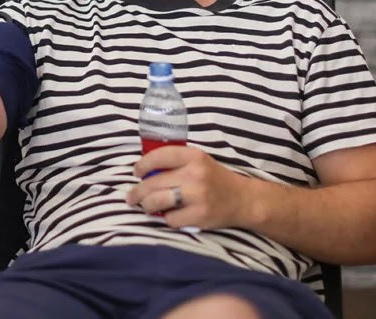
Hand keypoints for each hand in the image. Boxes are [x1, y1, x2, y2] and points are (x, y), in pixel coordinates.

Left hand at [127, 145, 252, 230]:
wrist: (243, 200)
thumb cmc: (215, 180)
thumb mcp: (198, 162)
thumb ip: (175, 163)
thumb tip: (143, 172)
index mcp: (194, 156)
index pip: (159, 156)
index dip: (142, 165)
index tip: (136, 172)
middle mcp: (195, 174)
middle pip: (153, 183)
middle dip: (137, 192)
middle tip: (132, 197)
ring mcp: (198, 195)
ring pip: (156, 202)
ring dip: (146, 206)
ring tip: (146, 207)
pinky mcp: (200, 215)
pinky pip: (170, 219)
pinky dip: (168, 219)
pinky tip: (172, 216)